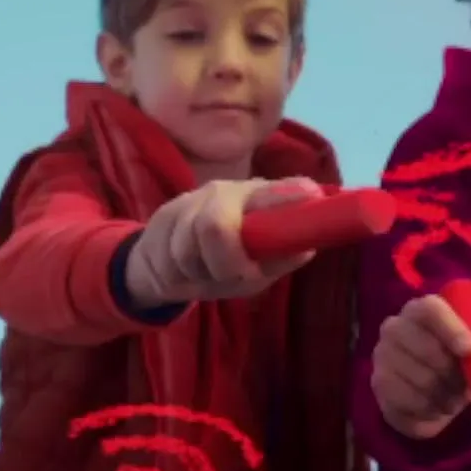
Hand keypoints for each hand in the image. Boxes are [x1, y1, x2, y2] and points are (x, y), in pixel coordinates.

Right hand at [124, 176, 323, 306]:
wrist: (162, 259)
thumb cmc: (224, 263)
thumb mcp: (256, 269)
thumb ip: (279, 259)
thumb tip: (306, 249)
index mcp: (255, 198)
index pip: (270, 193)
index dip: (286, 195)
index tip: (309, 197)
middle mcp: (222, 191)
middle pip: (215, 226)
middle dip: (225, 264)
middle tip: (236, 277)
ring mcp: (189, 201)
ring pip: (187, 250)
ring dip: (199, 276)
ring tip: (205, 275)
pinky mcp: (162, 217)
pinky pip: (166, 260)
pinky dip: (177, 278)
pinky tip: (182, 272)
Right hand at [371, 294, 470, 438]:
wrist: (440, 397)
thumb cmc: (465, 363)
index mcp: (424, 309)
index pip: (429, 308)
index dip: (449, 327)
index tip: (469, 349)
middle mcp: (396, 325)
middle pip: (422, 345)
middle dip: (451, 371)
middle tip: (465, 384)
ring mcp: (383, 354)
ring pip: (418, 377)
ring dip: (444, 394)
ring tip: (451, 396)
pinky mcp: (378, 382)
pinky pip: (406, 399)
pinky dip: (428, 407)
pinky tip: (434, 405)